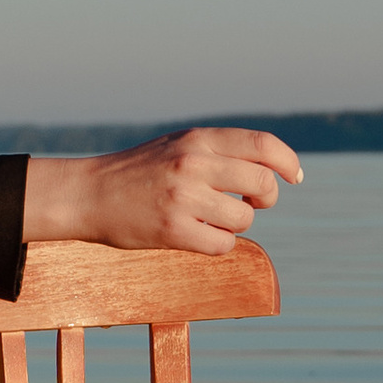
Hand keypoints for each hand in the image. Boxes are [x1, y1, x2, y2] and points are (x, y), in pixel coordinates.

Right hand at [22, 127, 301, 256]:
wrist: (89, 193)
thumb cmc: (138, 172)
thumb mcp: (178, 145)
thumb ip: (220, 150)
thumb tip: (272, 168)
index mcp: (198, 138)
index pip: (263, 145)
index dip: (287, 162)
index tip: (294, 177)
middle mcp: (193, 163)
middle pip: (262, 185)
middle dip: (266, 200)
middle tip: (252, 204)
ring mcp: (183, 197)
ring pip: (244, 219)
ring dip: (236, 224)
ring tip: (211, 218)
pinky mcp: (172, 230)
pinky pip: (222, 244)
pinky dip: (219, 244)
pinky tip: (199, 236)